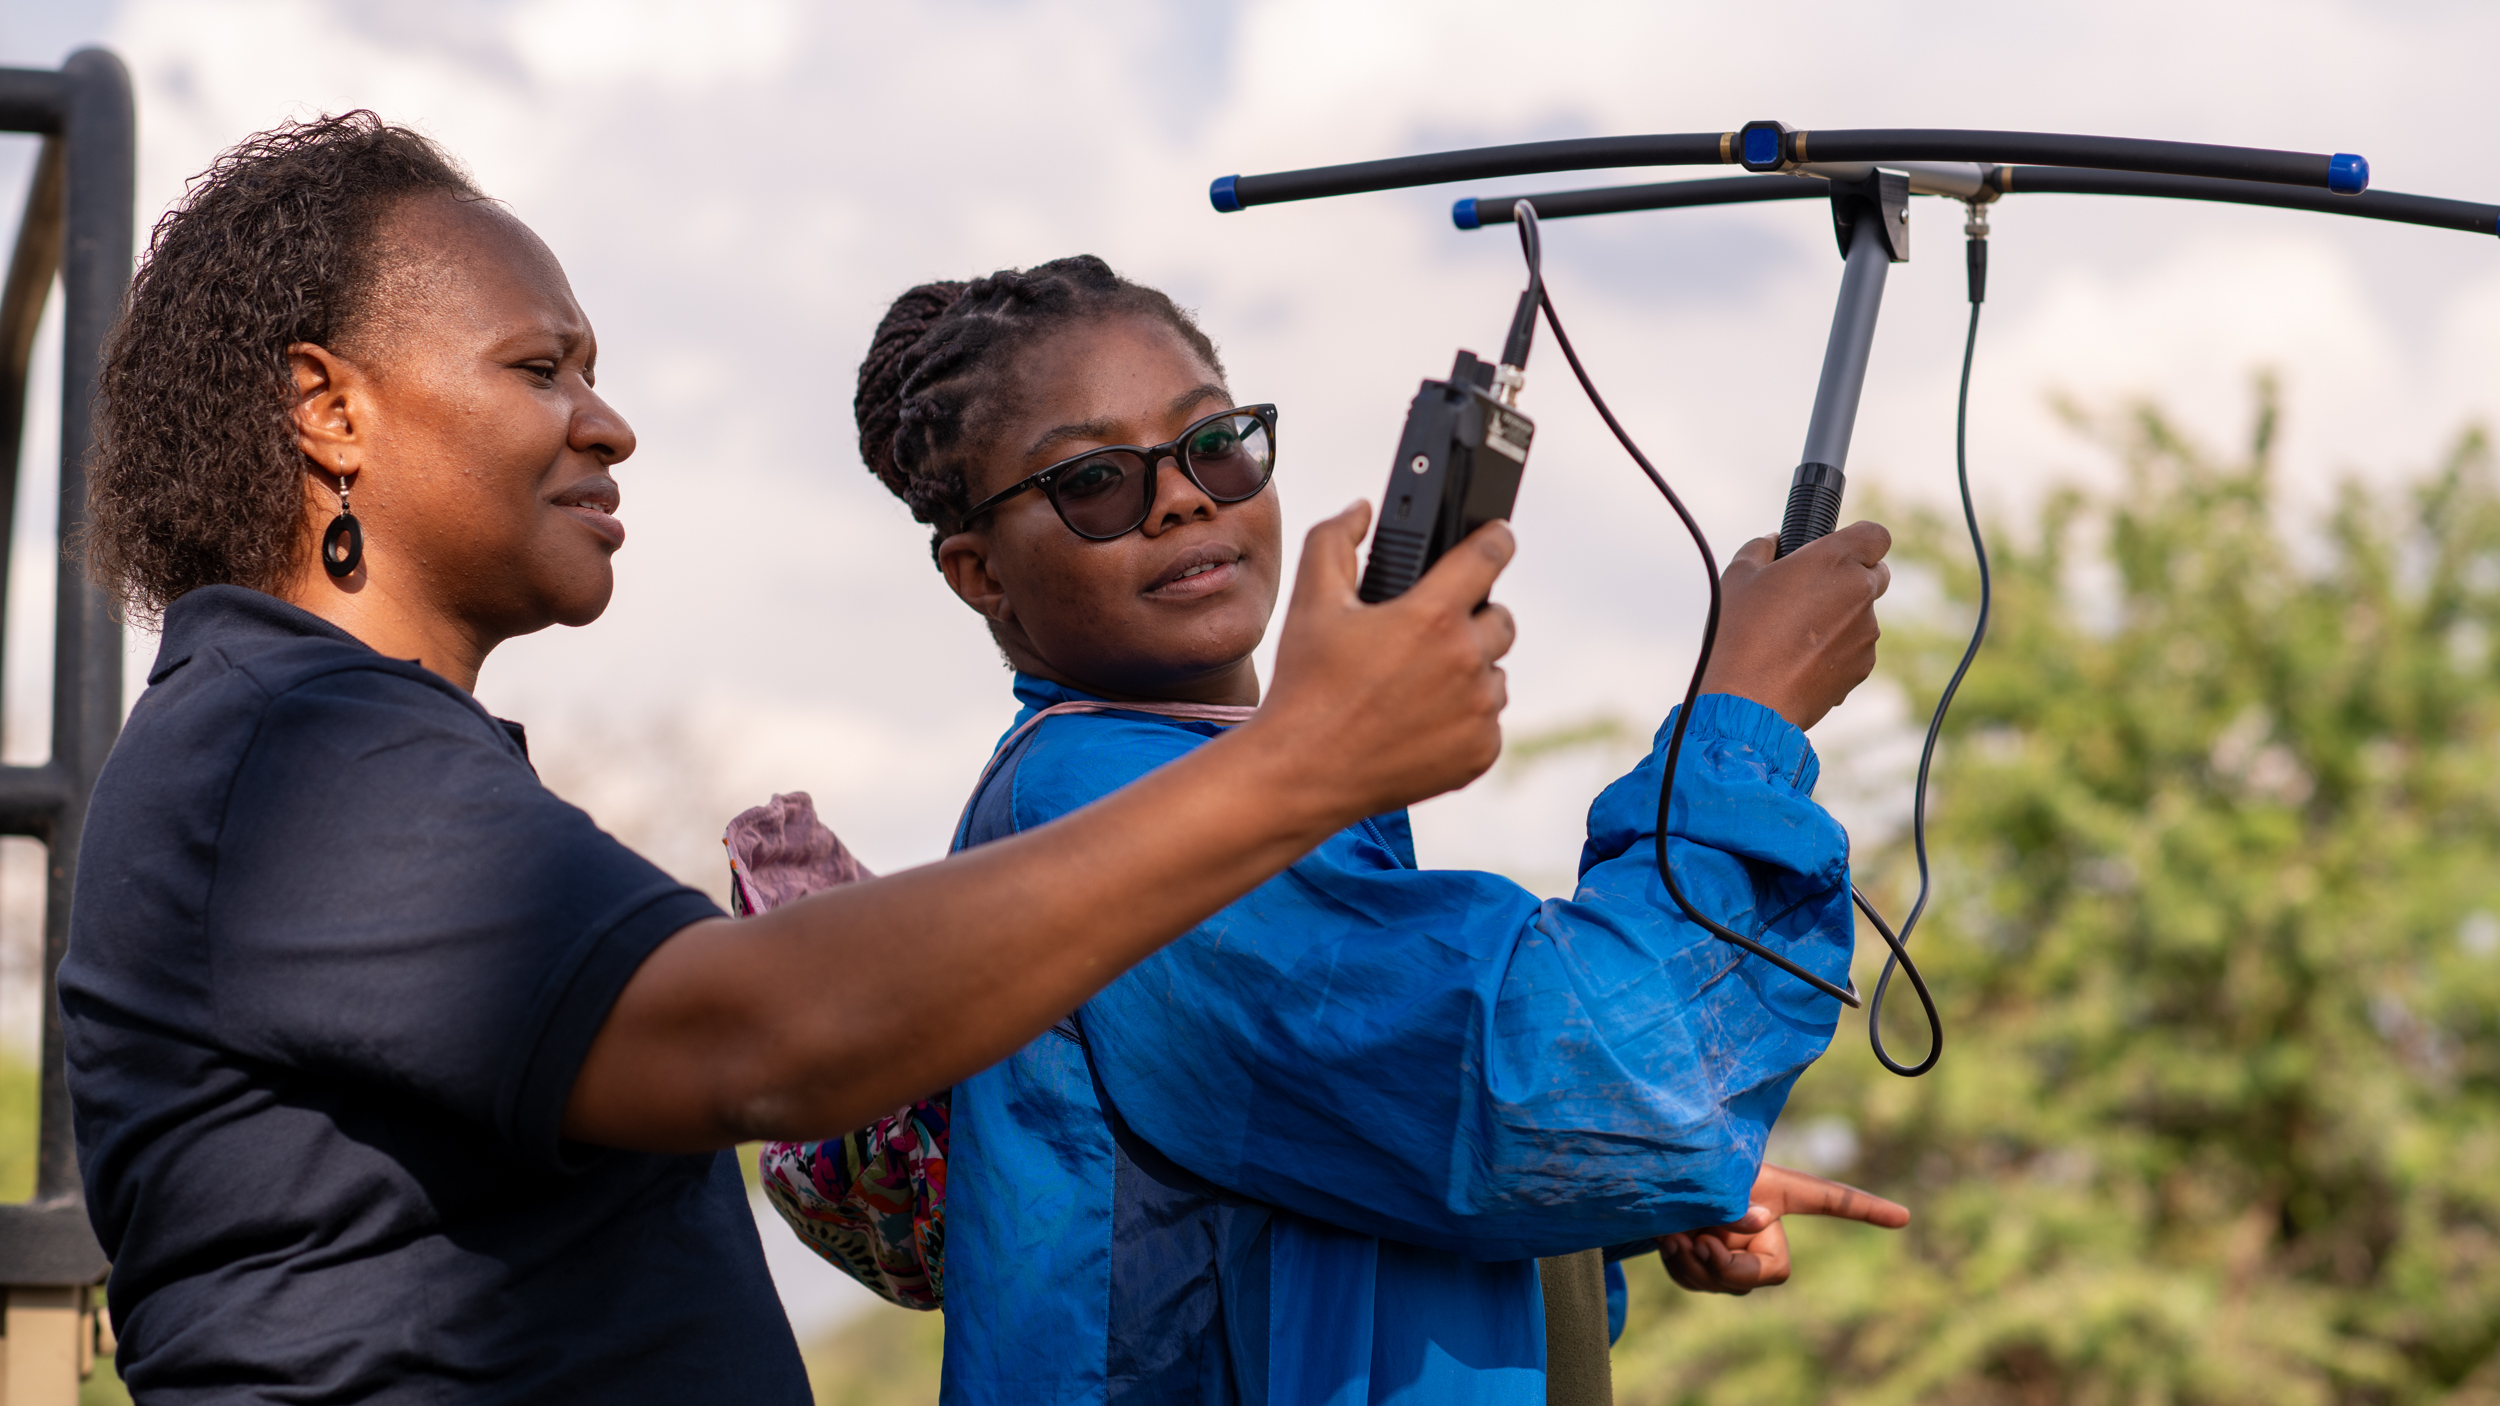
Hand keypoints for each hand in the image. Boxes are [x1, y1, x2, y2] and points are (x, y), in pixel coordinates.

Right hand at [1252, 502, 1516, 821]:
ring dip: (1469, 672)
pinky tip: (1420, 721)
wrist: (1304, 772)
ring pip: (1494, 673)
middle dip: (1471, 619)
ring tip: (1416, 685)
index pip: (1490, 555)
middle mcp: (1466, 661)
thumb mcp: (1311, 602)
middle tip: (1430, 633)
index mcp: (1432, 616)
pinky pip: (1488, 722)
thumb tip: (1362, 510)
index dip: (1495, 538)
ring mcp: (1479, 712)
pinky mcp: (1481, 752)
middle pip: (1500, 619)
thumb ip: (1334, 540)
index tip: (1496, 537)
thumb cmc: (1306, 686)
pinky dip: (1464, 719)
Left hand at [1657, 1162, 1908, 1295]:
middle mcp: (1761, 1226)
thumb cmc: (1682, 1167)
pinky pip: (1700, 1282)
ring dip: (1700, 1266)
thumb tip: (1760, 1223)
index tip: (1903, 1217)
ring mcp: (1734, 1247)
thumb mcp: (1710, 1180)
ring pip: (1728, 1285)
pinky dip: (1683, 1267)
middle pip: (1766, 1272)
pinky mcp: (1704, 1262)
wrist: (1645, 1173)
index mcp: (1775, 1194)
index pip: (1830, 1200)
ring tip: (1679, 1236)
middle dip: (1731, 1268)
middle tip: (1702, 1245)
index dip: (1866, 1209)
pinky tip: (1670, 1243)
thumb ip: (1737, 1205)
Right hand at [1698, 521, 1891, 730]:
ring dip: (1840, 618)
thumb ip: (1761, 548)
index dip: (1860, 540)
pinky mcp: (1863, 666)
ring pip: (1863, 614)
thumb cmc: (1739, 633)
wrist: (1748, 700)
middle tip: (1811, 592)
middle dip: (1852, 578)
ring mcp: (1866, 632)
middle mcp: (1859, 592)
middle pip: (1877, 573)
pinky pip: (1856, 648)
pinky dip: (1837, 650)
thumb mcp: (1738, 576)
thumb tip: (1772, 543)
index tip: (1838, 551)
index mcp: (1833, 560)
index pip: (1875, 534)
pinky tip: (1800, 662)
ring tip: (1794, 637)